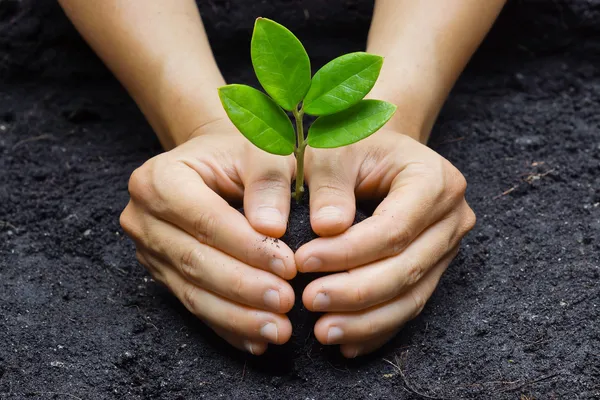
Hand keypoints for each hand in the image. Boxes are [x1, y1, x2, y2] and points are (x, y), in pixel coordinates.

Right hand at [120, 119, 297, 354]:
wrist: (217, 164)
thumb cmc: (242, 153)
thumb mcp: (261, 151)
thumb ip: (268, 181)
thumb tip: (272, 228)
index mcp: (160, 179)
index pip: (206, 220)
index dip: (248, 247)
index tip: (289, 267)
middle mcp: (144, 218)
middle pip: (195, 260)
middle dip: (244, 287)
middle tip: (286, 303)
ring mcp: (150, 251)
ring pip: (193, 291)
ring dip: (237, 316)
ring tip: (278, 330)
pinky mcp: (163, 275)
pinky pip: (194, 306)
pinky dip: (227, 326)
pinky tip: (256, 341)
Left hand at [296, 129, 475, 357]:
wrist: (376, 152)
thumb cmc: (350, 146)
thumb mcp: (333, 151)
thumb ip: (329, 184)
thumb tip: (326, 229)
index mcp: (434, 180)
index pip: (393, 229)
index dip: (348, 253)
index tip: (302, 261)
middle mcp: (451, 217)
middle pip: (406, 268)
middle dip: (355, 292)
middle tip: (309, 302)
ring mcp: (446, 248)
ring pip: (411, 296)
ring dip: (366, 320)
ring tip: (323, 332)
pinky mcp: (433, 269)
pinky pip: (409, 307)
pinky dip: (377, 328)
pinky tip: (347, 344)